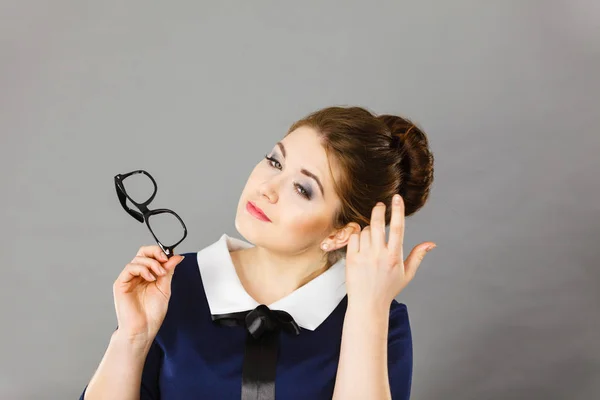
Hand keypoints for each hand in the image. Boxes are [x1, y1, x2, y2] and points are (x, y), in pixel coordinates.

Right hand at [112, 246, 184, 342]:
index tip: (172, 257)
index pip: (151, 255)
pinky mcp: (121, 284)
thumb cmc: (152, 313)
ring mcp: (128, 279)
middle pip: (143, 252)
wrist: (144, 329)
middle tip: (165, 259)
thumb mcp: (164, 288)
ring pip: (137, 259)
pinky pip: (130, 268)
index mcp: (147, 275)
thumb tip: (176, 257)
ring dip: (152, 263)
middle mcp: (137, 275)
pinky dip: (142, 269)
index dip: (161, 253)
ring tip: (160, 274)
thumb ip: (168, 271)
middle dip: (155, 252)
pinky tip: (150, 278)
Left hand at [345, 194, 435, 308]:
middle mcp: (379, 255)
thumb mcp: (407, 274)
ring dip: (368, 229)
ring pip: (365, 230)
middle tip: (380, 205)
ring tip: (371, 238)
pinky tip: (361, 243)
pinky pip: (353, 238)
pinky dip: (357, 236)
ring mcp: (364, 256)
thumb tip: (431, 243)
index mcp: (395, 256)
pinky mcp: (351, 259)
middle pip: (377, 223)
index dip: (398, 210)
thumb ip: (418, 256)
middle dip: (379, 210)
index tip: (397, 198)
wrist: (368, 304)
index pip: (398, 228)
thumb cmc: (388, 289)